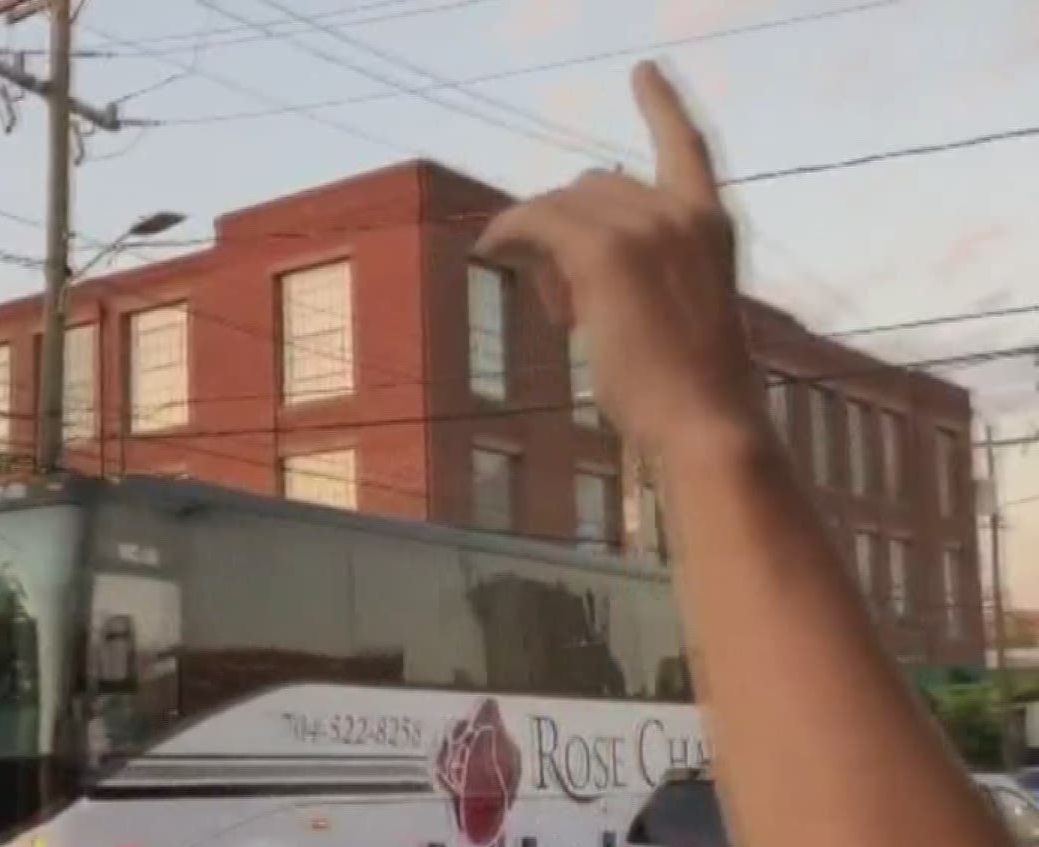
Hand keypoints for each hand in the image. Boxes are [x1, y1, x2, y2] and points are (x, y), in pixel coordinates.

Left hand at [477, 61, 765, 462]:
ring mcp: (644, 229)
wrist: (706, 420)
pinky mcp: (604, 255)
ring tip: (564, 313)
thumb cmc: (691, 386)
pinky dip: (508, 231)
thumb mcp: (679, 311)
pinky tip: (489, 248)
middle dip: (570, 230)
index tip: (642, 70)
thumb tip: (575, 267)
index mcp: (710, 225)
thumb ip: (645, 270)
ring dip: (544, 248)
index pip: (687, 146)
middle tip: (570, 302)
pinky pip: (536, 222)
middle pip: (596, 186)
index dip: (661, 104)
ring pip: (561, 207)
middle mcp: (680, 214)